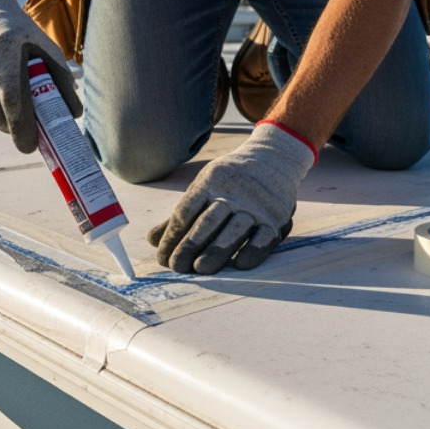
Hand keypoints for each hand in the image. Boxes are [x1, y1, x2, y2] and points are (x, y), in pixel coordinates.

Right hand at [0, 0, 80, 152]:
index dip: (21, 128)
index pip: (12, 100)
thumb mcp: (45, 48)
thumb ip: (61, 79)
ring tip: (3, 100)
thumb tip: (72, 114)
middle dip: (11, 127)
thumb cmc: (19, 35)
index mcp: (6, 52)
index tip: (30, 146)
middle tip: (21, 125)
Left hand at [148, 122, 316, 273]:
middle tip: (176, 267)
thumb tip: (153, 240)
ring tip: (199, 270)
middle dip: (188, 248)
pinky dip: (250, 255)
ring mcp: (257, 207)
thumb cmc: (230, 180)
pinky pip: (263, 241)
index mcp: (211, 182)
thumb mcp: (205, 186)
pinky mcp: (277, 220)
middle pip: (206, 224)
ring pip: (232, 233)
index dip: (171, 238)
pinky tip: (236, 265)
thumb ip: (182, 214)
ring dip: (214, 254)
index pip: (185, 213)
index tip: (162, 257)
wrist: (274, 159)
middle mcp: (234, 193)